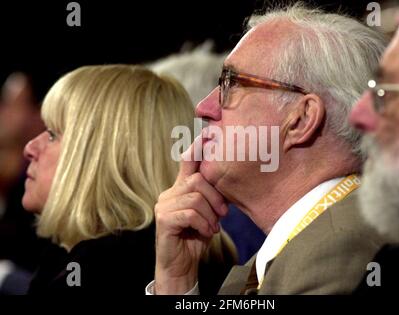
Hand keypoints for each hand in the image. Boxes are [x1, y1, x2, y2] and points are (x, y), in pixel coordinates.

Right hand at [154, 136, 227, 293]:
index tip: (207, 134)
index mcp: (180, 188)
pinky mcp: (163, 219)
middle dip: (215, 197)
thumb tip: (227, 181)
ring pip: (196, 197)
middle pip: (197, 180)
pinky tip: (206, 232)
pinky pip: (190, 213)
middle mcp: (169, 192)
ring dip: (210, 215)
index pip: (187, 162)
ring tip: (212, 226)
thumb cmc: (196, 237)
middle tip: (222, 214)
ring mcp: (164, 205)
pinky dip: (203, 224)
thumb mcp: (208, 213)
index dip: (197, 148)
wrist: (181, 264)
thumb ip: (211, 196)